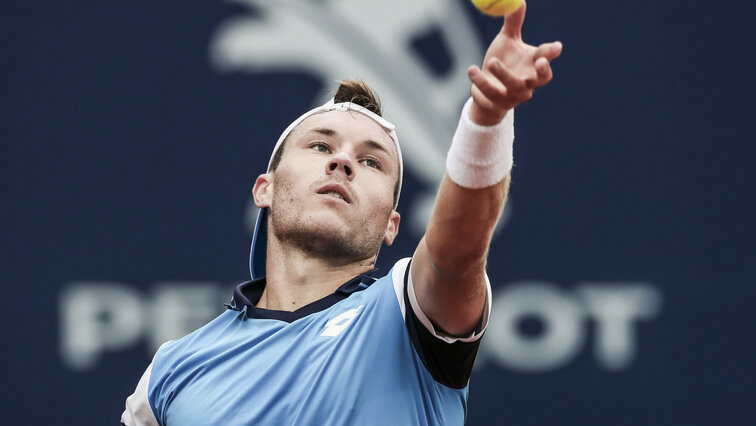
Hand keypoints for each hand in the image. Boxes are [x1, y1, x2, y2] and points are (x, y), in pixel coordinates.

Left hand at [468, 1, 562, 124]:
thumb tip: (519, 1)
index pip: (547, 58)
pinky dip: (481, 82)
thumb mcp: (507, 40)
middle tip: (540, 61)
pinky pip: (491, 94)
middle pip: (541, 79)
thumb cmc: (502, 60)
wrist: (486, 87)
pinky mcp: (498, 103)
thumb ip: (513, 24)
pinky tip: (472, 69)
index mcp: (534, 64)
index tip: (557, 47)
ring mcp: (515, 95)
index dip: (552, 53)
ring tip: (491, 61)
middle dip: (543, 71)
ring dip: (504, 74)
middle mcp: (529, 81)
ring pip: (514, 87)